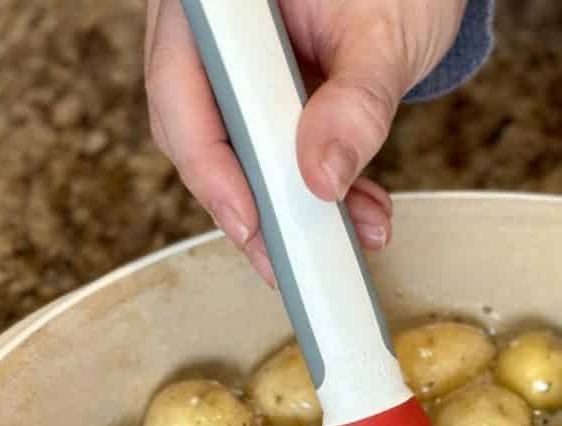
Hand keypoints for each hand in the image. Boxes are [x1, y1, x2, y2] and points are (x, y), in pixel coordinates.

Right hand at [145, 0, 466, 285]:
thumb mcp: (383, 38)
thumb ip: (356, 103)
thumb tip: (323, 177)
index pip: (178, 85)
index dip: (207, 164)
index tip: (248, 221)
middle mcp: (212, 31)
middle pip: (198, 132)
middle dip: (252, 204)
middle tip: (290, 258)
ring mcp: (236, 68)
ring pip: (239, 156)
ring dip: (293, 207)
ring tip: (351, 233)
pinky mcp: (266, 100)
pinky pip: (274, 157)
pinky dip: (316, 191)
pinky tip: (359, 211)